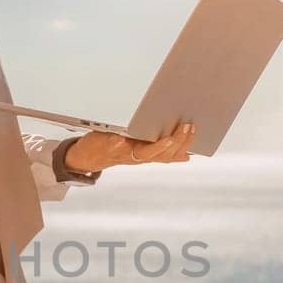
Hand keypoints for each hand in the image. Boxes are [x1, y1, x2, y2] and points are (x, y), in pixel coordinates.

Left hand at [64, 119, 193, 171]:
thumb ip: (160, 151)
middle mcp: (138, 156)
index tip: (195, 130)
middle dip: (177, 142)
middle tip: (187, 126)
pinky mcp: (107, 145)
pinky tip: (122, 137)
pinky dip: (117, 143)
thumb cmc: (116, 149)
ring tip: (168, 137)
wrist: (88, 156)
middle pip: (162, 154)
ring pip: (143, 153)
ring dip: (157, 147)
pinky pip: (113, 146)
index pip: (171, 153)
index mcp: (147, 154)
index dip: (185, 144)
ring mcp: (123, 152)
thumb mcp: (140, 149)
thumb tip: (185, 156)